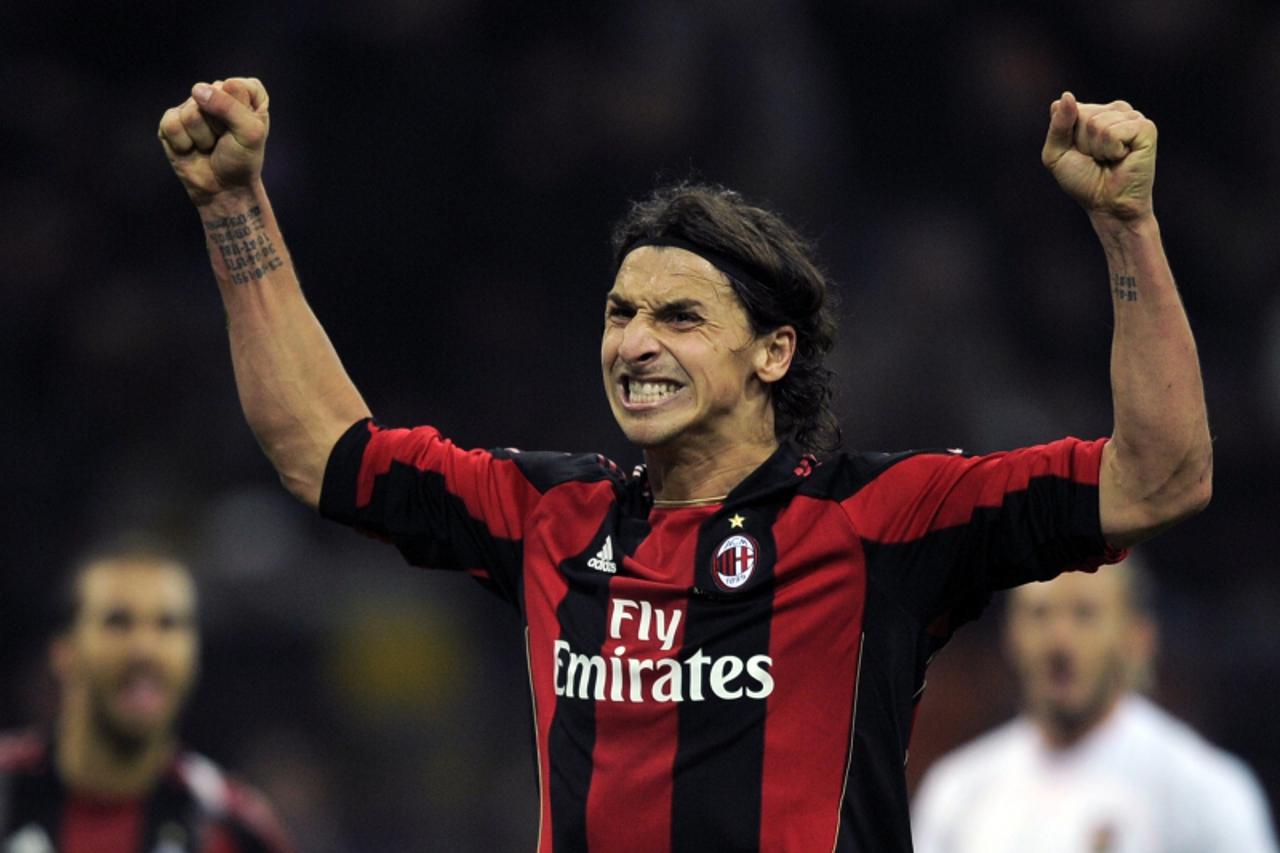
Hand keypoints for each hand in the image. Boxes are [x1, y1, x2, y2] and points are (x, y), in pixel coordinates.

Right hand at [159, 77, 268, 204]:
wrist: (223, 188)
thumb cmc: (242, 159)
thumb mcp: (250, 133)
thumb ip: (230, 107)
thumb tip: (198, 90)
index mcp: (244, 93)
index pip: (236, 86)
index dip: (239, 112)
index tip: (244, 130)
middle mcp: (217, 94)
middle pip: (210, 96)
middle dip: (220, 125)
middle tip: (225, 140)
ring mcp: (193, 106)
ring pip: (191, 112)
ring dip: (202, 137)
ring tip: (209, 145)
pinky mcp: (173, 121)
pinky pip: (172, 124)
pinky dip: (184, 144)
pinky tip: (192, 148)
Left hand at [1041, 92, 1155, 222]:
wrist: (1107, 204)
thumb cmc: (1083, 181)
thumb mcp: (1056, 154)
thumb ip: (1057, 125)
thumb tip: (1067, 95)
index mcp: (1095, 111)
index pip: (1067, 108)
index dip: (1066, 137)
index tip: (1078, 153)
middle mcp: (1115, 110)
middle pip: (1082, 115)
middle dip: (1082, 143)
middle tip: (1096, 159)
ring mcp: (1132, 117)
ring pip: (1098, 123)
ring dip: (1097, 149)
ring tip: (1109, 159)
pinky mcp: (1146, 128)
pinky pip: (1114, 132)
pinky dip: (1111, 150)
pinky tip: (1122, 157)